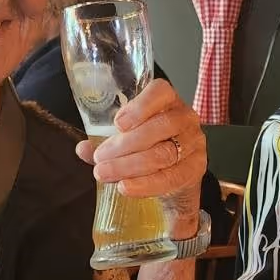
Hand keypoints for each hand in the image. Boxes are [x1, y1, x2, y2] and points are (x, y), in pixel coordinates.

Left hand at [76, 79, 205, 235]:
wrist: (176, 179)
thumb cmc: (150, 149)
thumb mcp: (126, 141)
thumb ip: (105, 142)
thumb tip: (83, 148)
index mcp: (167, 102)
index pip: (160, 92)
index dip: (140, 106)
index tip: (118, 124)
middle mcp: (185, 118)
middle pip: (160, 127)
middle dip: (125, 144)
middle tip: (100, 158)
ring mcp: (194, 143)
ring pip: (164, 154)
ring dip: (130, 166)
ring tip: (105, 173)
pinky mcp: (196, 168)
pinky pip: (171, 177)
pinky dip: (146, 184)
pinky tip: (126, 187)